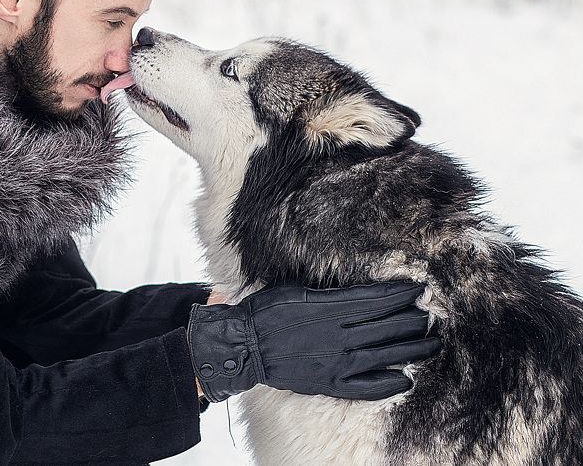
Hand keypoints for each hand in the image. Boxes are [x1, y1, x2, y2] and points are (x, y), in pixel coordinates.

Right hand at [187, 281, 439, 402]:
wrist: (244, 345)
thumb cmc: (266, 311)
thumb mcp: (296, 290)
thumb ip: (328, 292)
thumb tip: (357, 289)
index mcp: (329, 308)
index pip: (376, 299)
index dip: (401, 294)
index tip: (419, 289)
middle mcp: (338, 335)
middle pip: (387, 326)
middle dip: (414, 319)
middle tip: (431, 315)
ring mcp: (336, 362)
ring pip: (386, 355)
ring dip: (413, 349)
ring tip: (433, 344)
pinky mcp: (330, 383)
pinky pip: (367, 387)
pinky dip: (390, 384)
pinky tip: (406, 379)